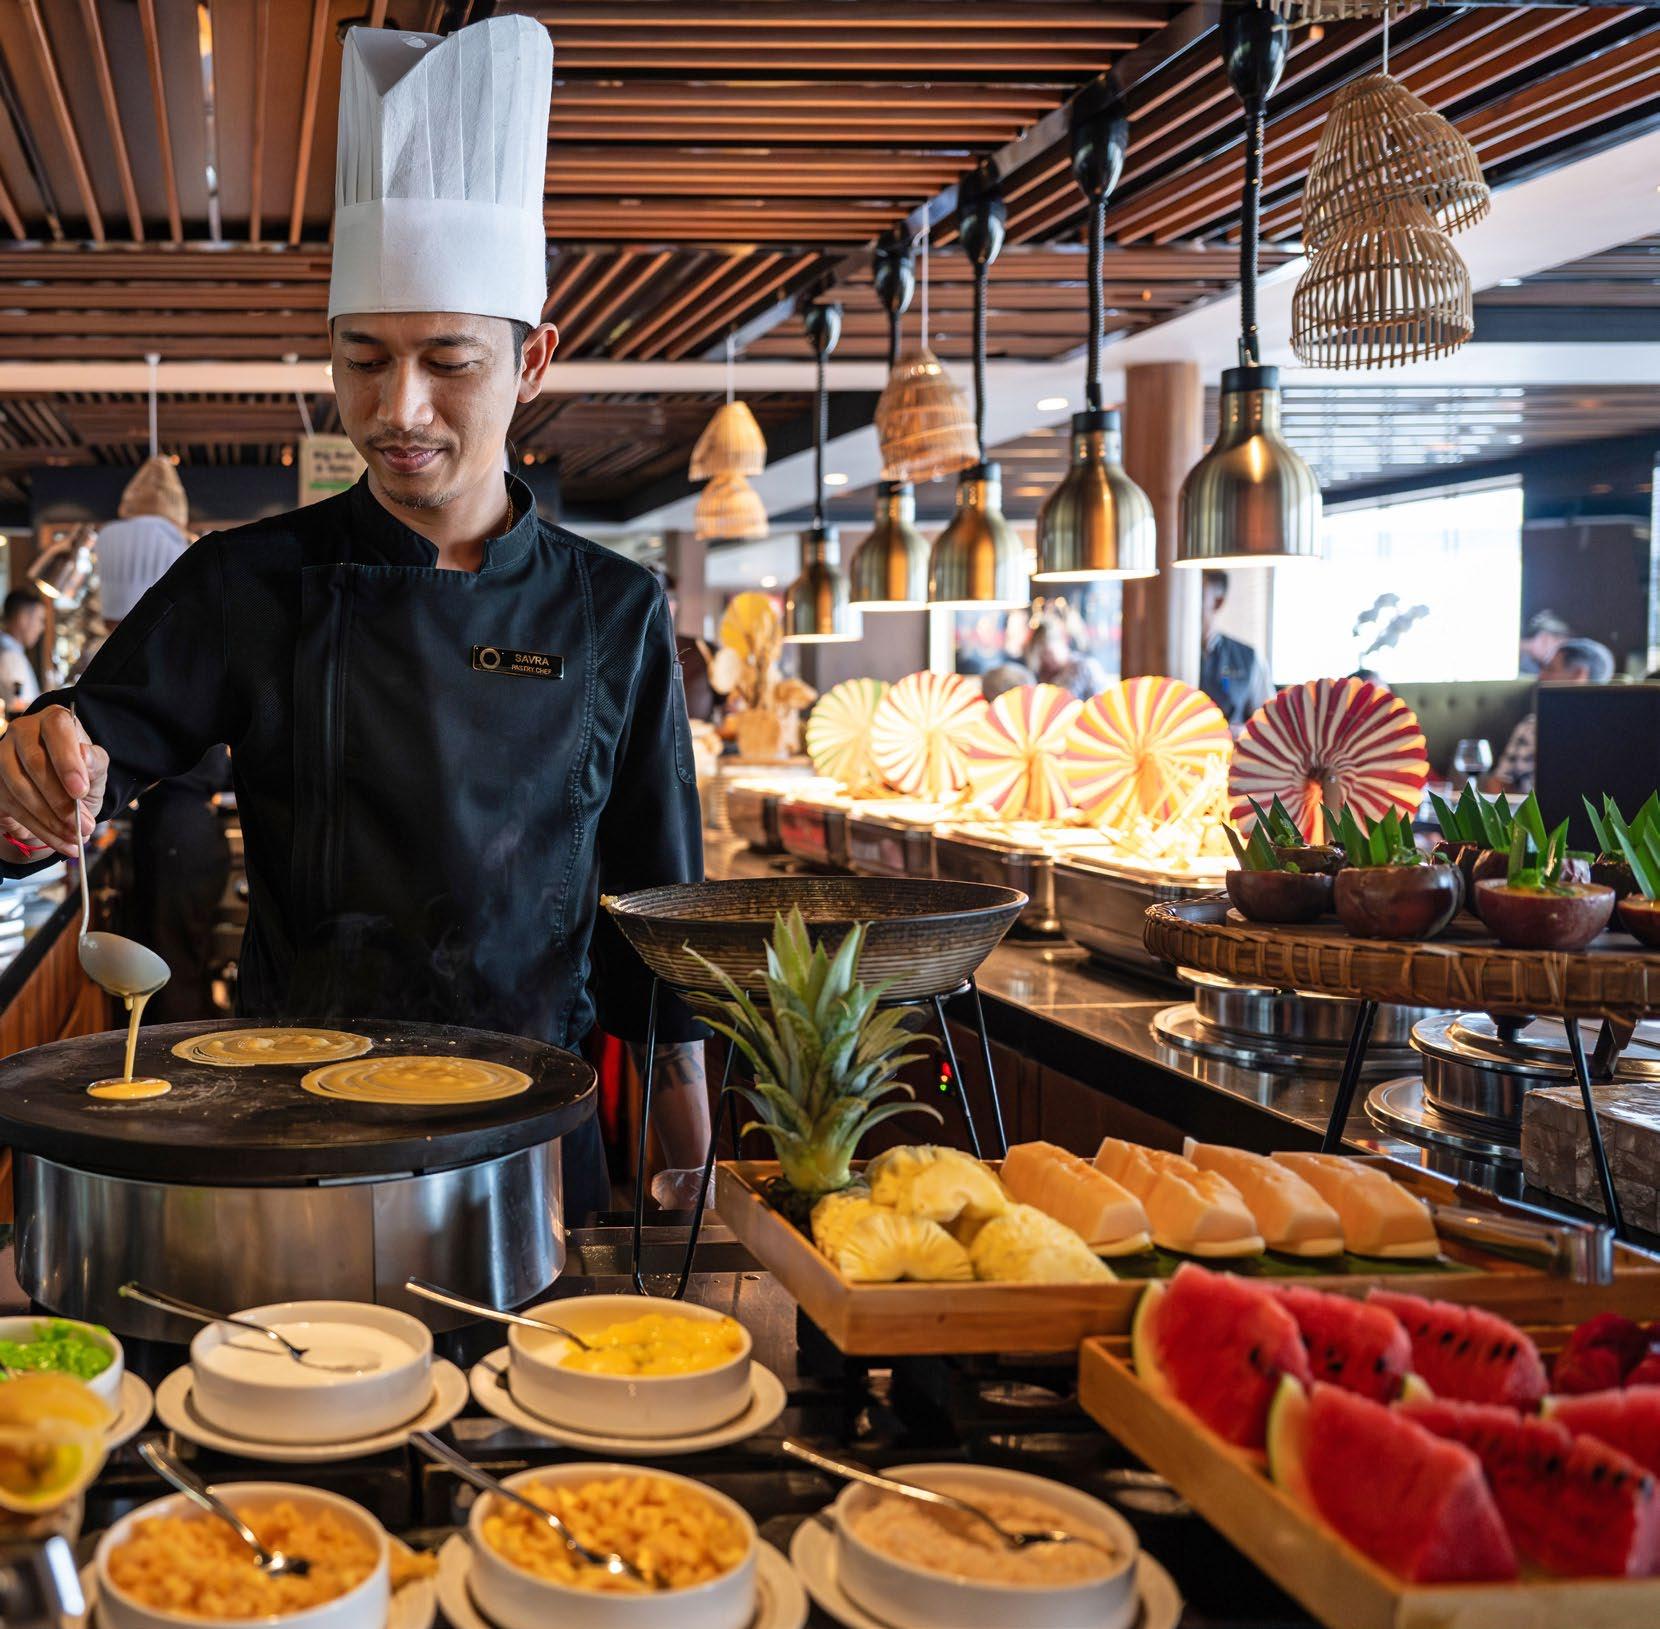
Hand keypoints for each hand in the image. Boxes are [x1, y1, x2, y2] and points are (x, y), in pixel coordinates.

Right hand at [0, 704, 108, 857]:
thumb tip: (85, 755)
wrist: (61, 789)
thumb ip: (95, 762)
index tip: (81, 791)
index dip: (68, 762)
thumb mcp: (96, 767)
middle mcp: (23, 732)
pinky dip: (40, 829)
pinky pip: (13, 808)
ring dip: (50, 820)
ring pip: (20, 789)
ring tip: (76, 837)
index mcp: (54, 720)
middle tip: (83, 824)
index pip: (57, 731)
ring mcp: (3, 756)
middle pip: (35, 764)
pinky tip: (61, 842)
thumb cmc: (81, 772)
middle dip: (61, 800)